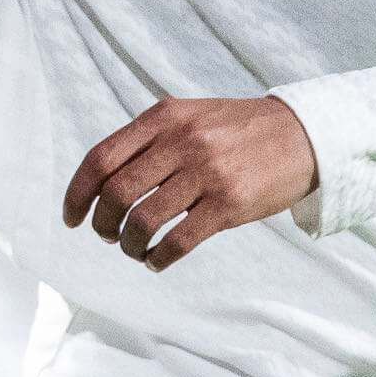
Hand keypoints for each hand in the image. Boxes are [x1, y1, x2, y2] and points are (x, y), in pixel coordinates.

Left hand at [62, 96, 319, 271]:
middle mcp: (182, 141)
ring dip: (129, 244)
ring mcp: (207, 173)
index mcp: (165, 117)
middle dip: (102, 224)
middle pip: (116, 193)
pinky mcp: (230, 204)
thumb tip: (102, 180)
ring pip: (143, 221)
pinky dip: (157, 258)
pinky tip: (156, 260)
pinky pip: (177, 241)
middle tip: (106, 236)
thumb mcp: (191, 116)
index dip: (77, 193)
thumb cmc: (239, 131)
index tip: (71, 217)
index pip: (101, 158)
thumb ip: (150, 139)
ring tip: (134, 249)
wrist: (303, 135)